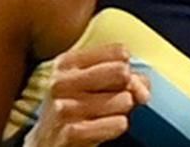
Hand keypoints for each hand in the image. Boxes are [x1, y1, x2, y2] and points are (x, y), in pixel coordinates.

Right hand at [25, 43, 150, 145]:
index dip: (127, 67)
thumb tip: (143, 90)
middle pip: (122, 73)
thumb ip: (122, 77)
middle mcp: (61, 82)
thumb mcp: (88, 83)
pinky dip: (116, 126)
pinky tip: (101, 128)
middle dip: (127, 88)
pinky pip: (119, 123)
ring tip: (103, 115)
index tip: (119, 80)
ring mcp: (64, 108)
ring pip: (124, 100)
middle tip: (115, 98)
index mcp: (66, 63)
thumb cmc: (72, 108)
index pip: (119, 52)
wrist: (45, 143)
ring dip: (121, 111)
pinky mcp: (72, 132)